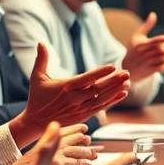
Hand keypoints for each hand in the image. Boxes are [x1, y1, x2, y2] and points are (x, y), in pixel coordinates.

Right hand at [13, 44, 130, 146]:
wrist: (35, 122)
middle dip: (113, 81)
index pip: (86, 78)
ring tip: (128, 82)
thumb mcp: (37, 77)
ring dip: (116, 90)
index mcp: (65, 86)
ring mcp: (80, 108)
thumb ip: (42, 59)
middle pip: (98, 89)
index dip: (100, 72)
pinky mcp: (83, 116)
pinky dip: (112, 101)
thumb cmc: (37, 98)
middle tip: (127, 73)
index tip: (113, 66)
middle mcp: (74, 98)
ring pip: (102, 99)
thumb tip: (40, 42)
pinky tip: (123, 93)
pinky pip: (101, 108)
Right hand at [122, 12, 163, 82]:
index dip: (158, 40)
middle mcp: (149, 54)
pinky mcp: (157, 69)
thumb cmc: (133, 50)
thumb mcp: (136, 37)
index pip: (152, 42)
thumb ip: (146, 26)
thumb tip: (153, 14)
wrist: (128, 69)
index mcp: (143, 45)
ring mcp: (153, 62)